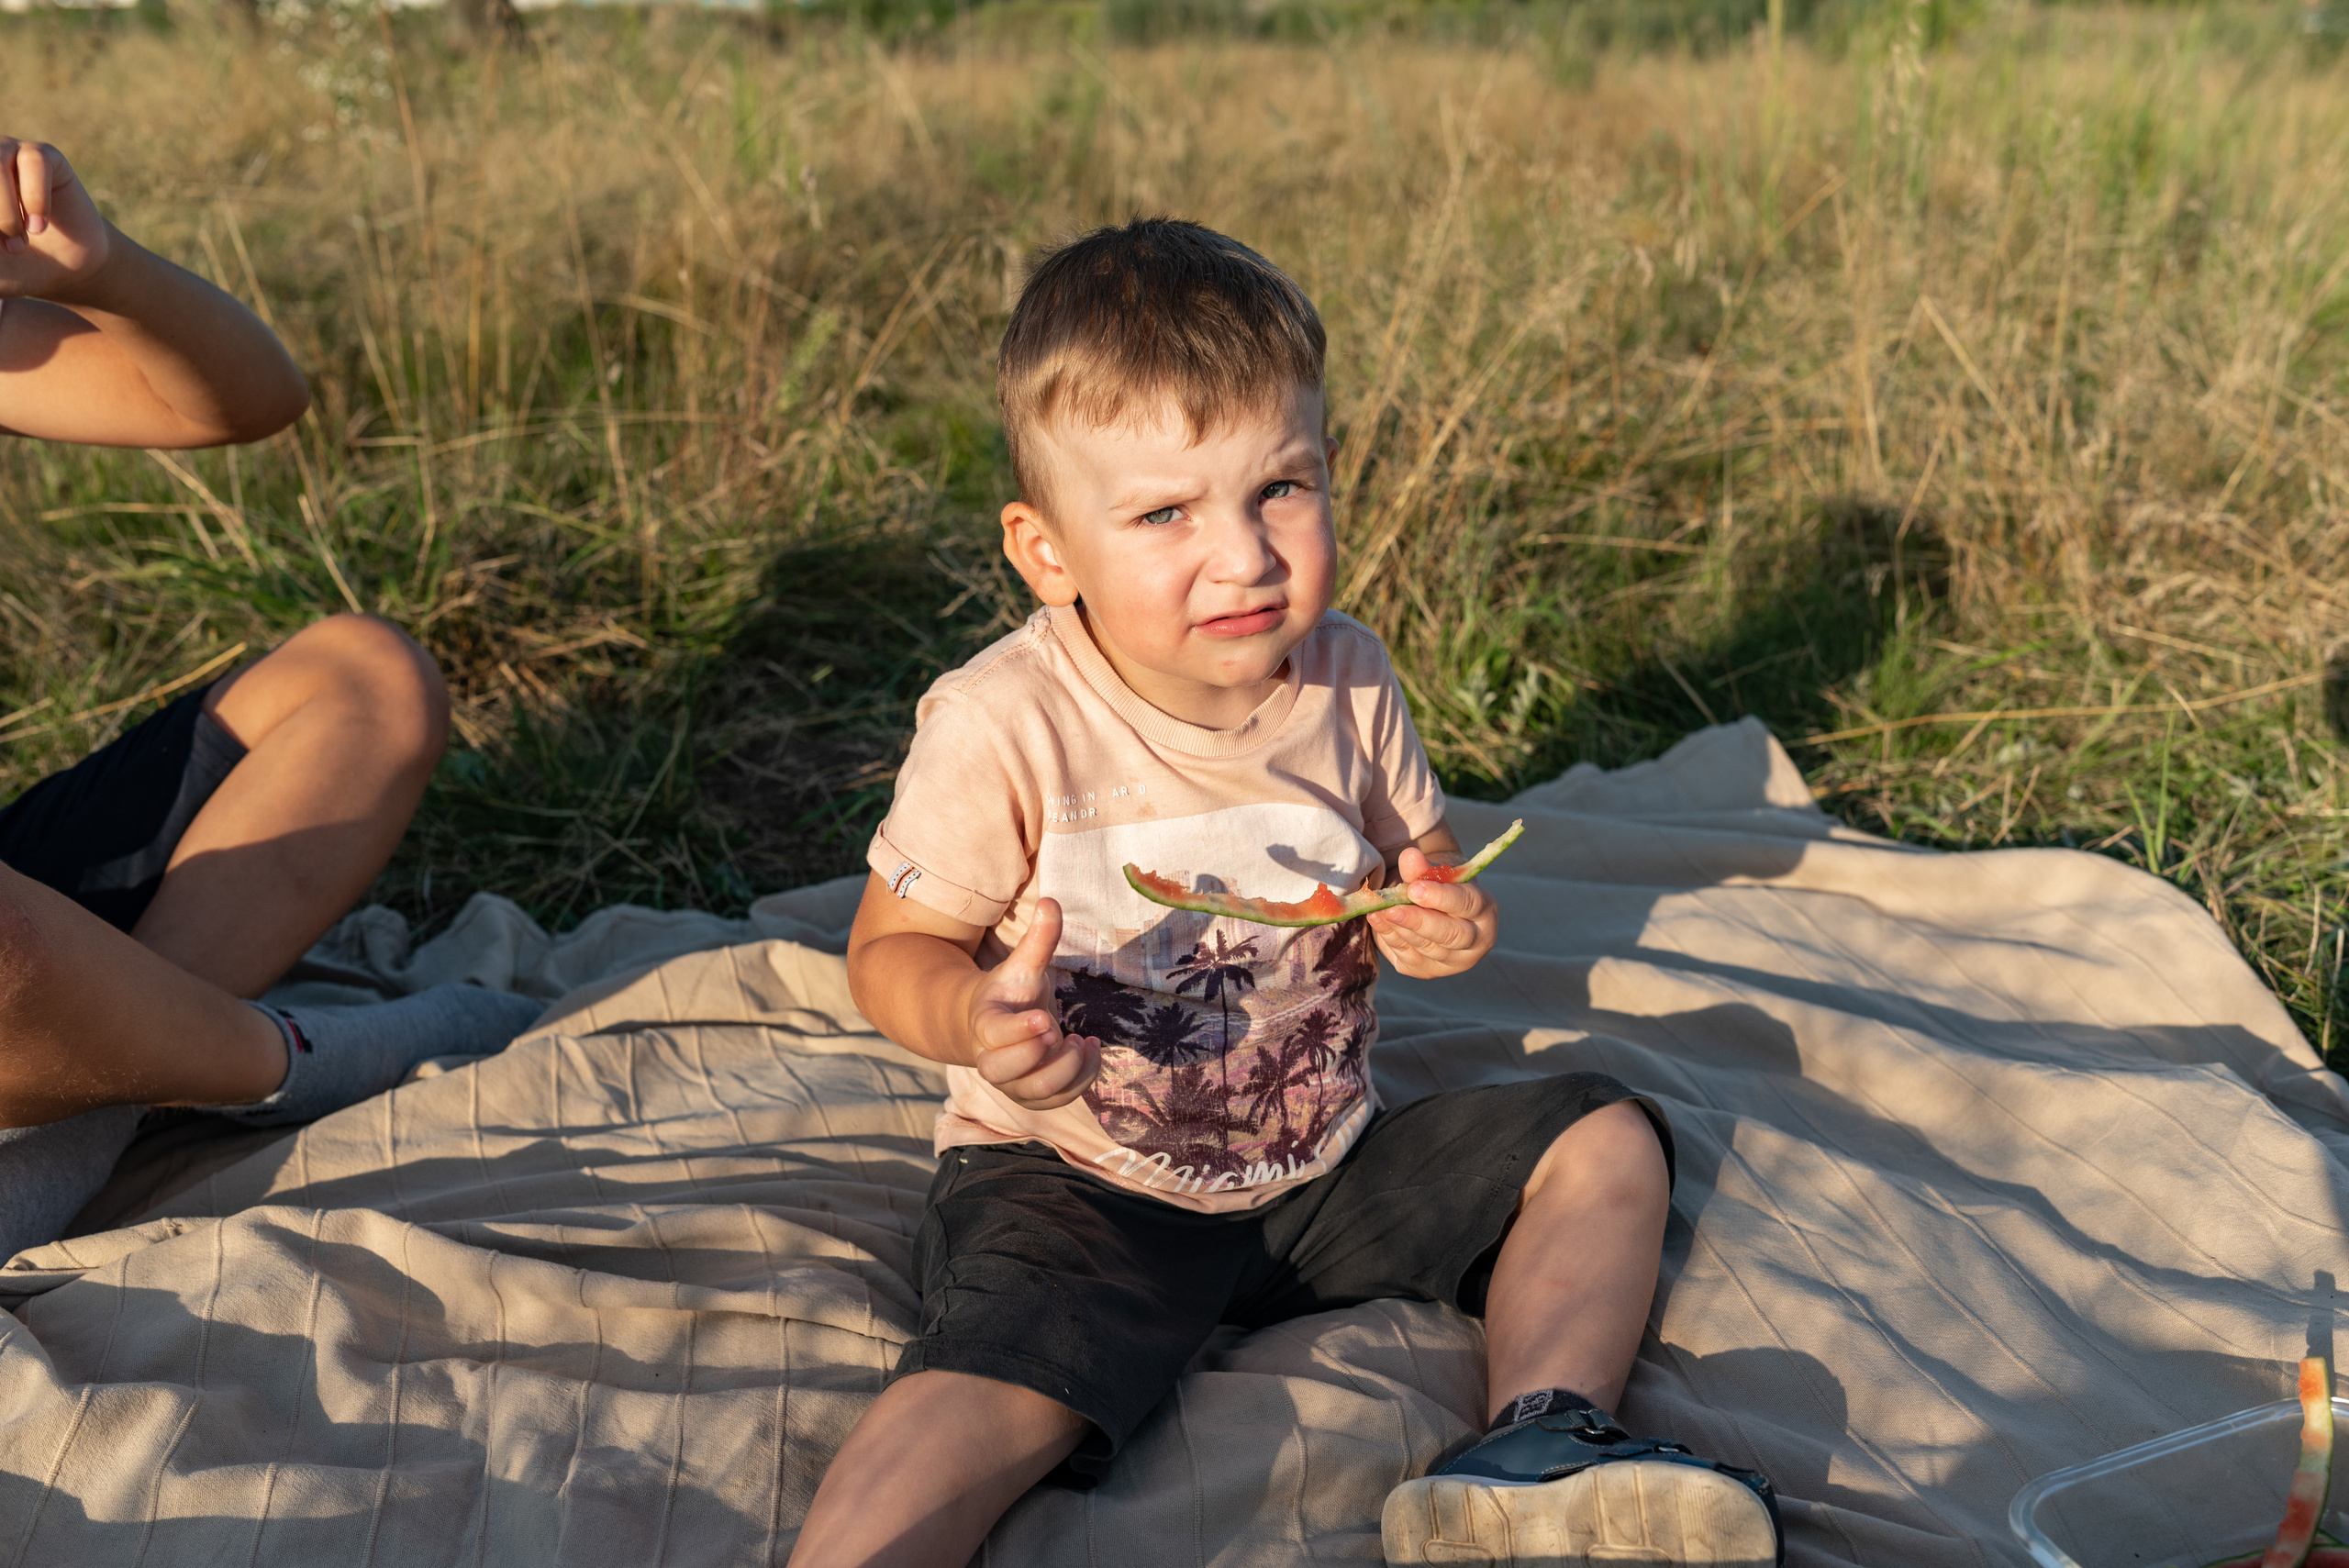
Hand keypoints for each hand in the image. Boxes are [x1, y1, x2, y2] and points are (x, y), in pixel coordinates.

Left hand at [0, 139, 111, 300]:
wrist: (66, 268)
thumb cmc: (16, 266)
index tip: (1, 244)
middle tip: (8, 251)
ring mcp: (6, 152)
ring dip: (4, 209)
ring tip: (19, 244)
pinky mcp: (42, 155)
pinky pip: (34, 162)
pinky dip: (35, 199)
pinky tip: (39, 226)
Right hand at [965, 897, 1101, 1110]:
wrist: (997, 1028)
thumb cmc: (1011, 994)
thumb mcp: (1022, 966)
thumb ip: (1038, 940)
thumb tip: (1051, 900)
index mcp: (984, 1024)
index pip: (994, 1035)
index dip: (1019, 1031)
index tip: (1046, 1020)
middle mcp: (992, 1060)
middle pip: (1005, 1072)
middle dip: (1037, 1056)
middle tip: (1059, 1032)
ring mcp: (1013, 1083)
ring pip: (1037, 1090)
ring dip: (1067, 1069)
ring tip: (1080, 1042)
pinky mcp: (1034, 1097)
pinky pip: (1059, 1100)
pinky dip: (1082, 1079)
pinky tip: (1090, 1050)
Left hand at [1368, 845, 1497, 978]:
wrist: (1434, 912)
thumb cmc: (1440, 889)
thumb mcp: (1436, 876)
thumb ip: (1423, 869)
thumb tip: (1409, 856)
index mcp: (1484, 912)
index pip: (1468, 905)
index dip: (1442, 897)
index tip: (1415, 888)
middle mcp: (1475, 942)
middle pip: (1451, 935)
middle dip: (1419, 921)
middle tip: (1393, 908)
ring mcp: (1451, 962)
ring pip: (1425, 947)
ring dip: (1399, 928)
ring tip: (1380, 909)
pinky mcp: (1426, 971)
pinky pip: (1406, 956)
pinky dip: (1389, 936)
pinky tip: (1377, 919)